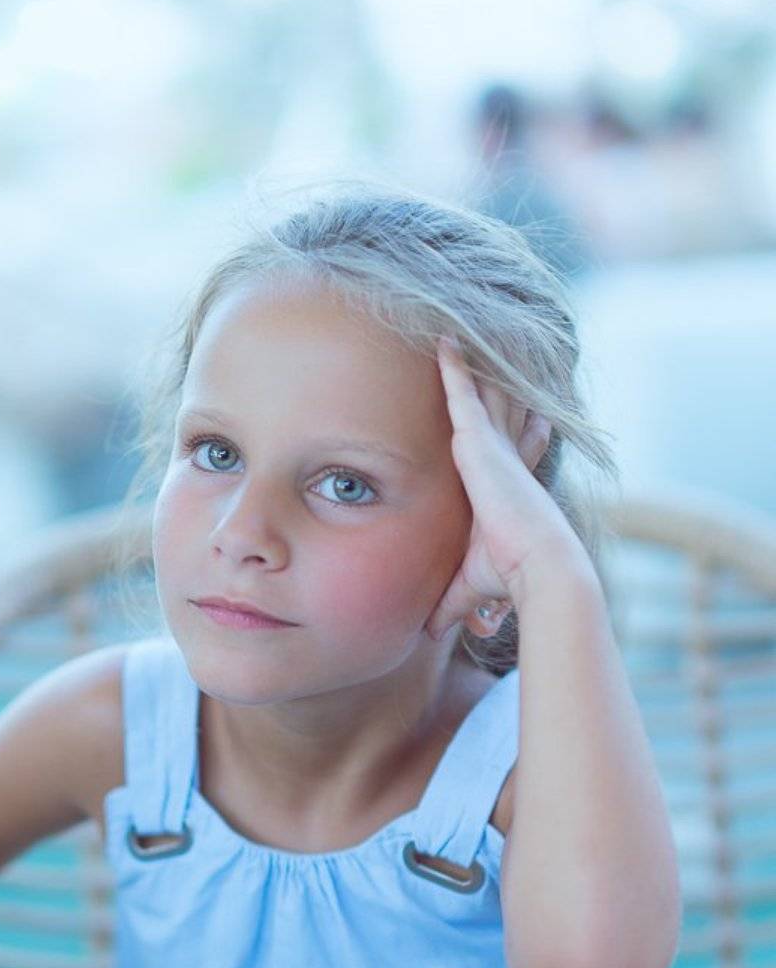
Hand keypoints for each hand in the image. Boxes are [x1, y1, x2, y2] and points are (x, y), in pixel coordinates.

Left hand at [428, 338, 577, 638]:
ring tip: (448, 332)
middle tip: (471, 351)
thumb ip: (449, 603)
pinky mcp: (478, 440)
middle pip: (493, 410)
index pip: (504, 448)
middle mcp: (504, 459)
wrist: (539, 567)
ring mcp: (493, 446)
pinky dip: (452, 367)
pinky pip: (460, 393)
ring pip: (479, 394)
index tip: (503, 405)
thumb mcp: (470, 586)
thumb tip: (428, 634)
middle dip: (484, 383)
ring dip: (467, 366)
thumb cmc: (509, 579)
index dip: (504, 425)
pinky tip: (441, 339)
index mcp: (505, 485)